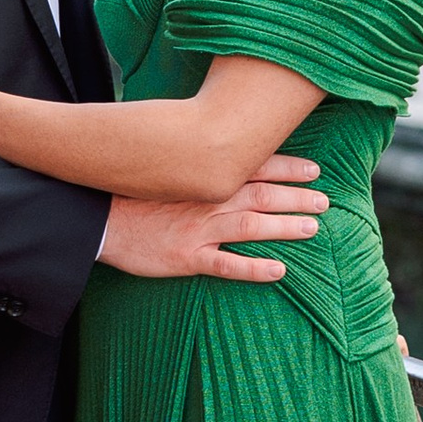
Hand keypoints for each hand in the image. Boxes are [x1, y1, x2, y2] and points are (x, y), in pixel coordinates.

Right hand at [99, 160, 327, 285]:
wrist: (98, 218)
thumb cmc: (131, 192)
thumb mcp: (165, 167)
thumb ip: (196, 162)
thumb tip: (221, 150)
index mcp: (203, 177)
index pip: (254, 167)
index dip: (287, 168)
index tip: (313, 169)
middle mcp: (207, 200)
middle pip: (262, 196)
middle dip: (296, 197)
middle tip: (324, 200)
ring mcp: (199, 229)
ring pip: (252, 226)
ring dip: (285, 227)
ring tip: (312, 229)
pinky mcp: (187, 257)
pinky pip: (227, 264)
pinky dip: (254, 268)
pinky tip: (279, 271)